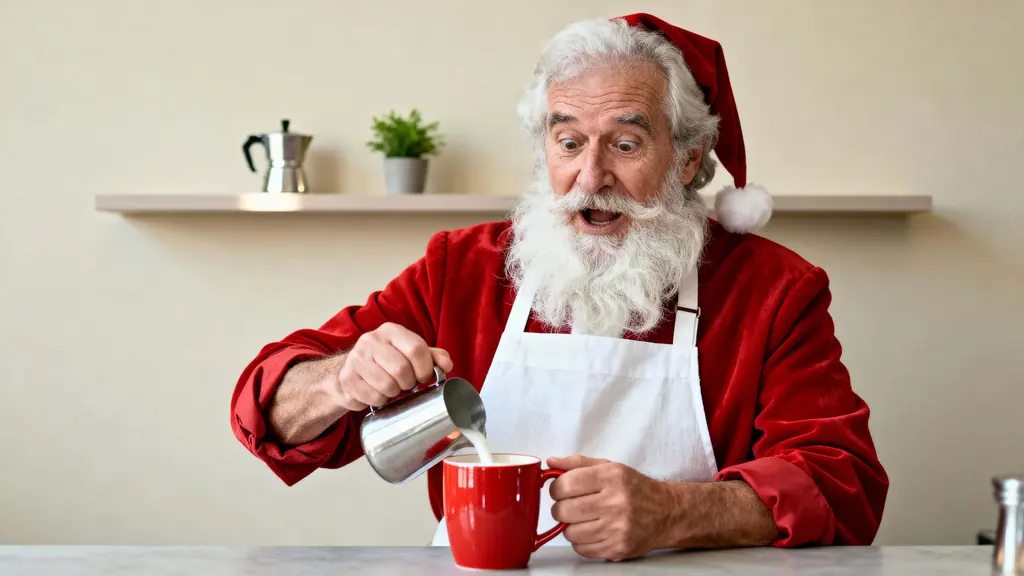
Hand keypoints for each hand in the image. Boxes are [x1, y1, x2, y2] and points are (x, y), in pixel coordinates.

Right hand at [336, 322, 452, 411]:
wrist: (350, 371)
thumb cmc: (387, 361)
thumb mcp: (410, 353)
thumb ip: (432, 356)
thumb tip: (447, 365)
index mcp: (391, 331)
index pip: (416, 349)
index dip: (425, 368)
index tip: (424, 377)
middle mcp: (371, 340)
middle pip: (402, 369)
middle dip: (409, 383)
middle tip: (406, 384)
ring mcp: (356, 359)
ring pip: (387, 386)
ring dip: (394, 393)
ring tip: (392, 388)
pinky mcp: (347, 378)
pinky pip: (373, 397)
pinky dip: (380, 400)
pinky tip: (378, 393)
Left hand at [547, 455, 675, 560]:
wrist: (666, 513)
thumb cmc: (635, 488)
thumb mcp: (610, 467)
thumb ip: (578, 463)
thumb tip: (550, 462)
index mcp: (611, 477)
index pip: (565, 484)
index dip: (556, 488)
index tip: (561, 490)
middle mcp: (615, 502)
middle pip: (563, 510)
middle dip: (560, 508)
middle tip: (570, 505)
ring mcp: (617, 528)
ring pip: (570, 532)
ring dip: (571, 526)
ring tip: (582, 519)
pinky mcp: (618, 548)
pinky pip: (582, 549)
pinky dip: (581, 541)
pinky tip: (592, 531)